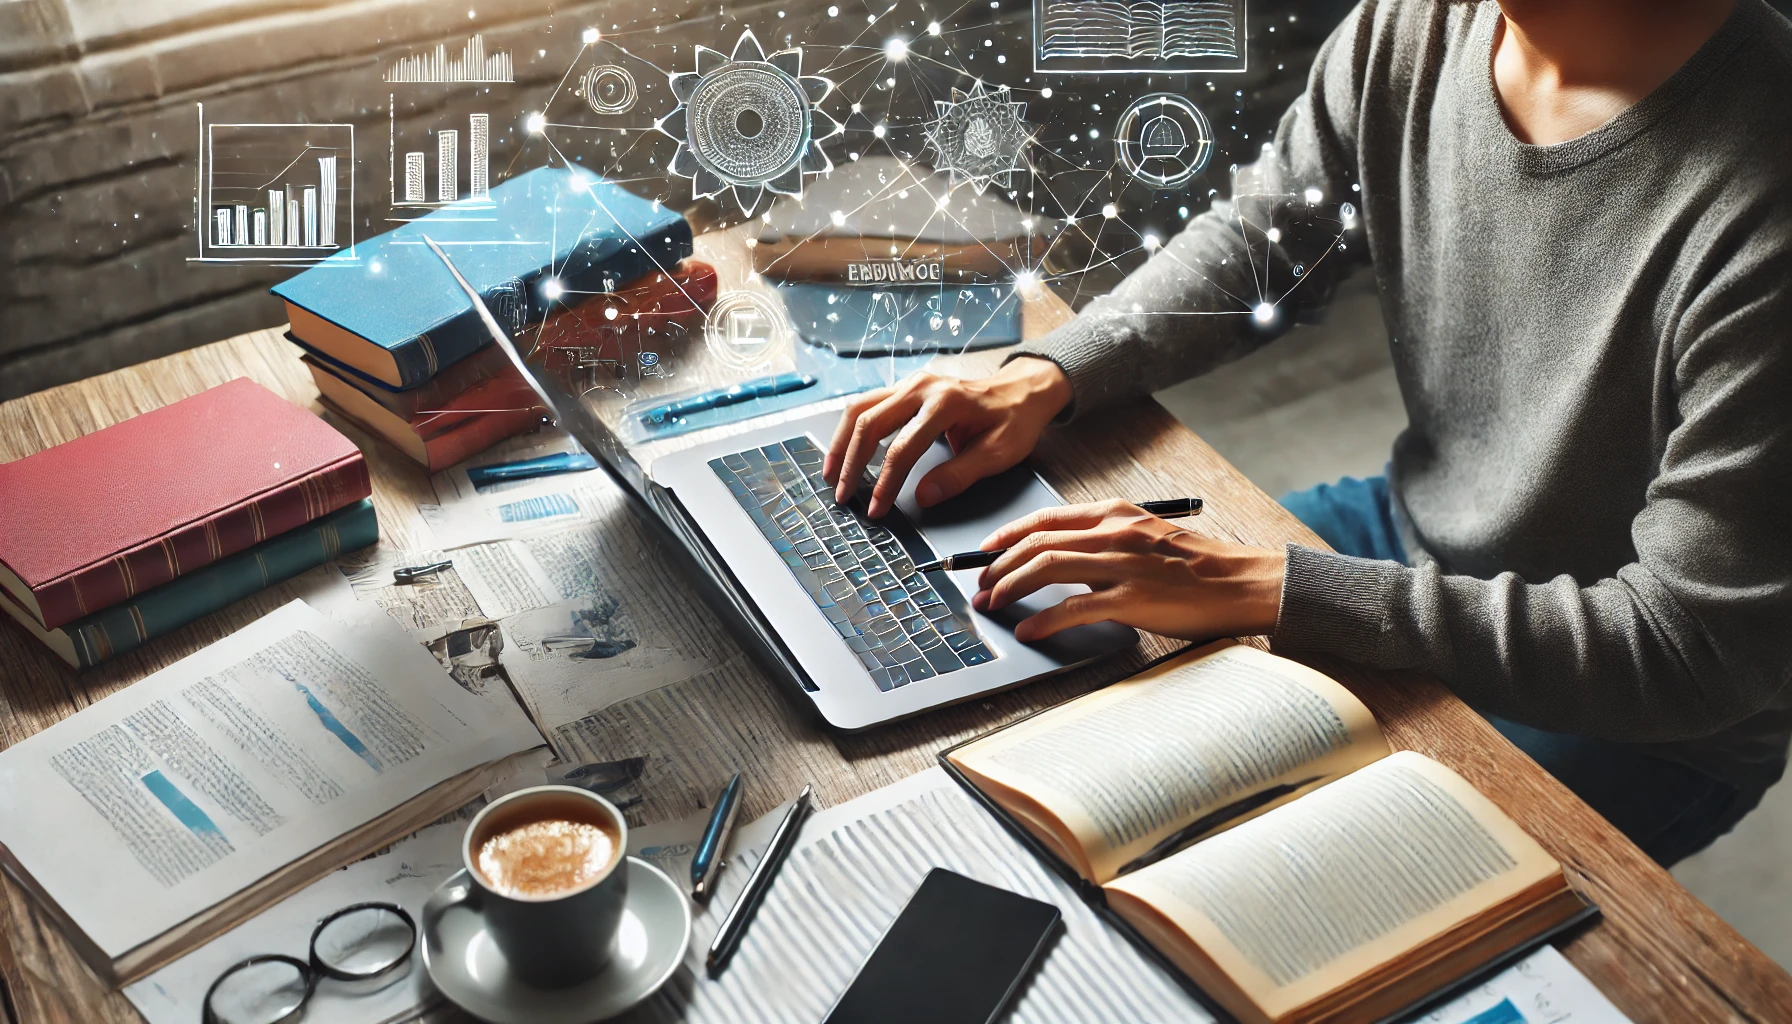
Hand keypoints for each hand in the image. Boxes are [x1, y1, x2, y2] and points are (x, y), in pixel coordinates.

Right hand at [823, 357, 1071, 518]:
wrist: (1021, 391)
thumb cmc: (1013, 421)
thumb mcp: (997, 454)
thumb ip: (958, 476)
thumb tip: (922, 497)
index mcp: (946, 403)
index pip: (903, 448)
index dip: (885, 483)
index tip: (875, 509)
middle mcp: (922, 387)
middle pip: (870, 423)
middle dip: (851, 463)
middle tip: (842, 496)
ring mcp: (910, 384)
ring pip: (861, 409)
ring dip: (841, 442)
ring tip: (830, 474)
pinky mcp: (905, 388)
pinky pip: (868, 405)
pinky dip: (850, 429)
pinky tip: (843, 451)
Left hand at [972, 500, 1286, 642]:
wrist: (1243, 582)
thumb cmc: (1198, 565)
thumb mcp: (1147, 536)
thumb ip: (1107, 540)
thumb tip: (1064, 558)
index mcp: (1116, 513)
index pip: (1047, 518)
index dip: (1008, 534)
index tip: (986, 550)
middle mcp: (1114, 533)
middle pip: (1037, 542)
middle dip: (998, 565)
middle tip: (980, 586)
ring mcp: (1122, 565)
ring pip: (1046, 568)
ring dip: (1010, 587)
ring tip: (994, 605)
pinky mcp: (1132, 599)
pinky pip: (1074, 608)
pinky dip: (1043, 620)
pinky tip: (1030, 631)